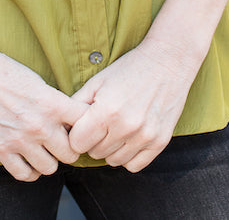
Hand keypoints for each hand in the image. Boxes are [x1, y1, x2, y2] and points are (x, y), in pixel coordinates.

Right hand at [0, 46, 88, 181]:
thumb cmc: (0, 68)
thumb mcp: (35, 79)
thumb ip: (53, 101)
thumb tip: (69, 117)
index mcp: (50, 102)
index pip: (84, 123)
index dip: (84, 124)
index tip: (77, 123)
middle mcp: (38, 124)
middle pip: (71, 153)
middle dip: (68, 146)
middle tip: (60, 138)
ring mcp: (19, 140)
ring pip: (50, 168)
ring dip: (49, 159)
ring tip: (42, 148)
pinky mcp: (0, 150)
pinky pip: (25, 174)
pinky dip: (29, 169)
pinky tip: (27, 157)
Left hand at [67, 37, 198, 171]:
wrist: (167, 62)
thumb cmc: (129, 69)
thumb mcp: (98, 81)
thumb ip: (76, 104)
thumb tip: (61, 125)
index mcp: (106, 111)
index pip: (77, 143)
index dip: (76, 134)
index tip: (82, 125)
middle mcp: (126, 127)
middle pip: (95, 153)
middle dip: (93, 140)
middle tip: (101, 122)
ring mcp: (145, 136)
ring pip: (114, 161)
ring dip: (110, 148)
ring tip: (116, 127)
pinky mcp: (160, 142)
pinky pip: (134, 165)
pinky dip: (128, 155)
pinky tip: (129, 137)